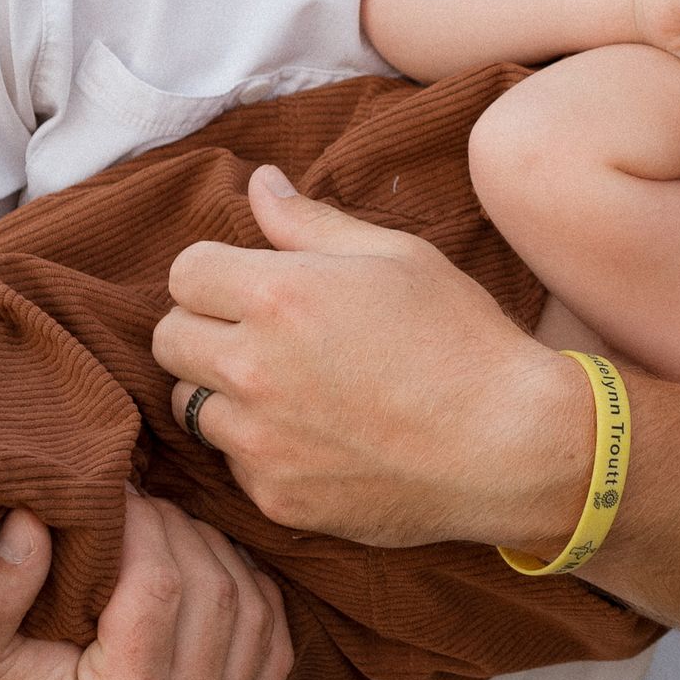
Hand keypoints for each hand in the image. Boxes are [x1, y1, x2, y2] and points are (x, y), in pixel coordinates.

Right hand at [0, 492, 293, 679]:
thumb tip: (32, 517)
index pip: (162, 582)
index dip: (144, 523)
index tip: (117, 494)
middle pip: (216, 591)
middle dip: (180, 532)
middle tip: (141, 506)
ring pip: (255, 616)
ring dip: (221, 559)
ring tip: (171, 535)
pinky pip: (273, 655)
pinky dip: (256, 603)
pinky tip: (217, 575)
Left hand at [153, 166, 595, 549]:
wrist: (510, 446)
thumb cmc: (462, 340)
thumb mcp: (397, 257)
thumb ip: (312, 222)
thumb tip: (260, 183)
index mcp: (279, 295)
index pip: (185, 273)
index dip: (218, 273)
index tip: (255, 286)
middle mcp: (253, 368)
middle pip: (169, 339)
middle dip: (206, 329)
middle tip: (265, 336)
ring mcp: (259, 441)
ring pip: (192, 406)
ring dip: (227, 393)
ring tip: (293, 390)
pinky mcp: (275, 496)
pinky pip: (235, 464)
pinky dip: (262, 449)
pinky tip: (320, 438)